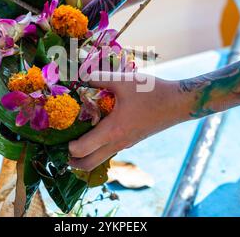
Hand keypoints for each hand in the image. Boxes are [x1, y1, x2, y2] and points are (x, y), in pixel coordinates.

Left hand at [69, 72, 187, 170]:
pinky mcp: (132, 140)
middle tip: (61, 148)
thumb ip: (99, 77)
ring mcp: (126, 144)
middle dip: (72, 161)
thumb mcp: (124, 81)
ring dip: (84, 155)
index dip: (67, 147)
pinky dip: (97, 147)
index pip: (82, 150)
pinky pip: (109, 150)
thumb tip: (79, 74)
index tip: (59, 135)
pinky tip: (96, 128)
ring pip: (99, 159)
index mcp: (113, 132)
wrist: (179, 103)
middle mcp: (118, 143)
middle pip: (88, 165)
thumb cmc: (152, 92)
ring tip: (75, 137)